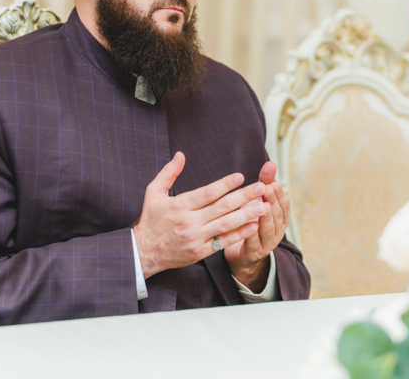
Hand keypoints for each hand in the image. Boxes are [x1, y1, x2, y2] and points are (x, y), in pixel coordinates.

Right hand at [133, 152, 270, 277]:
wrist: (144, 252)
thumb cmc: (151, 220)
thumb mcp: (153, 193)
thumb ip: (168, 173)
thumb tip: (180, 155)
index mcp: (179, 206)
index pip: (206, 193)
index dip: (224, 184)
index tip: (240, 176)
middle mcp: (189, 222)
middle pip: (221, 207)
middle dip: (244, 197)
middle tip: (262, 188)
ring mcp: (196, 238)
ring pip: (225, 224)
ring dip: (247, 215)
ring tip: (264, 206)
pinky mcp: (200, 252)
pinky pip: (223, 242)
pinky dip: (240, 234)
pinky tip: (254, 226)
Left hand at [224, 161, 290, 291]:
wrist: (241, 252)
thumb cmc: (251, 221)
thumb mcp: (258, 201)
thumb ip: (264, 183)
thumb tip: (271, 163)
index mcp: (280, 218)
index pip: (284, 205)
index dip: (279, 194)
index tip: (273, 183)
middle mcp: (277, 231)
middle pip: (277, 215)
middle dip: (273, 201)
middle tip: (267, 188)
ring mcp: (267, 243)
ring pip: (268, 229)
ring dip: (266, 216)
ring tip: (262, 205)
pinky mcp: (254, 252)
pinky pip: (254, 242)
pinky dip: (252, 233)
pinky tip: (250, 224)